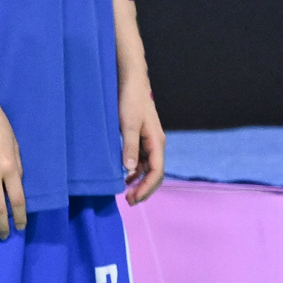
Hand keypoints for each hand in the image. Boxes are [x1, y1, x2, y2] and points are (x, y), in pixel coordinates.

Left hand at [120, 73, 165, 202]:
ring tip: (126, 192)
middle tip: (129, 201)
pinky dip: (135, 171)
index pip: (157, 172)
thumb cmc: (131, 99)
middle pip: (155, 173)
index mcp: (156, 142)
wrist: (131, 81)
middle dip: (145, 188)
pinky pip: (142, 160)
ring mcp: (149, 141)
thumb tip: (129, 169)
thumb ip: (129, 146)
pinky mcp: (141, 138)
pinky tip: (125, 176)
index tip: (133, 199)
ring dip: (139, 181)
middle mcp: (155, 144)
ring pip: (148, 168)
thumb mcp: (128, 123)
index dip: (146, 188)